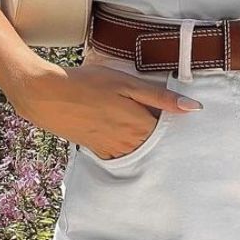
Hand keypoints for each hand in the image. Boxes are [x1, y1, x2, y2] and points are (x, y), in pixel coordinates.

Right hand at [7, 57, 202, 157]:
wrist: (47, 96)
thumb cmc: (88, 83)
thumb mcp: (127, 83)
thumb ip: (160, 98)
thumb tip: (193, 108)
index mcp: (139, 126)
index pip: (171, 135)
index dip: (181, 129)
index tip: (190, 125)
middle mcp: (128, 144)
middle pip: (157, 147)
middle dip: (167, 140)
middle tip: (176, 131)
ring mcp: (111, 149)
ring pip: (140, 153)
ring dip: (148, 146)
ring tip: (152, 133)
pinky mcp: (97, 149)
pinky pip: (121, 155)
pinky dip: (129, 149)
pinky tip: (127, 136)